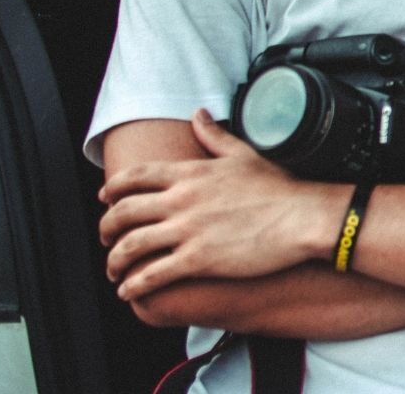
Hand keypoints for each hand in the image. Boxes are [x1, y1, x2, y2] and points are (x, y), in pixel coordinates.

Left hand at [99, 110, 342, 300]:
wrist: (300, 217)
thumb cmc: (276, 188)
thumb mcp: (242, 153)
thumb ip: (213, 135)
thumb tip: (198, 113)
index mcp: (190, 173)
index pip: (136, 176)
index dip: (112, 187)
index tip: (104, 197)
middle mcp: (182, 200)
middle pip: (124, 211)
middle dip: (105, 227)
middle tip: (104, 237)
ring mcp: (188, 231)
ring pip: (132, 245)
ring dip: (114, 260)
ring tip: (113, 270)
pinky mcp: (198, 260)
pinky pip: (153, 275)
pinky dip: (134, 285)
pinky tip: (129, 291)